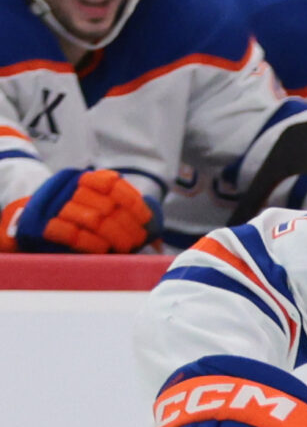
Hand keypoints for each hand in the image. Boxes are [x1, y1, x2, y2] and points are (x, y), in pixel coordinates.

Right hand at [10, 168, 152, 253]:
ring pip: (94, 219)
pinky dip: (92, 242)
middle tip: (138, 240)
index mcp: (82, 178)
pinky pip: (73, 233)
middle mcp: (67, 188)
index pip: (112, 183)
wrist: (29, 223)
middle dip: (127, 225)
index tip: (146, 219)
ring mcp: (53, 205)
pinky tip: (104, 248)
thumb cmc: (73, 220)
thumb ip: (121, 217)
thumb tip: (156, 240)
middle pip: (107, 205)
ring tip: (126, 246)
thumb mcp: (94, 208)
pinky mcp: (40, 225)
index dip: (132, 202)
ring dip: (115, 236)